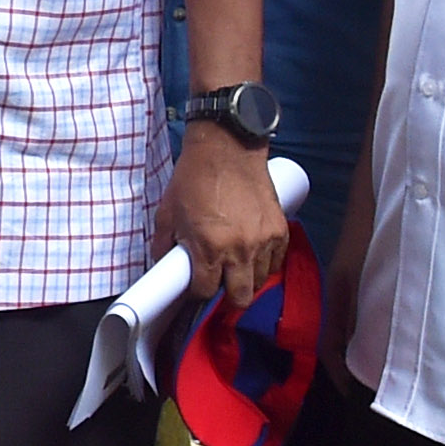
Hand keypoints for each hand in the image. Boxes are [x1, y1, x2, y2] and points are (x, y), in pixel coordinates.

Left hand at [158, 125, 287, 306]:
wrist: (227, 148)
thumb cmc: (193, 178)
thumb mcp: (167, 213)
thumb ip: (164, 245)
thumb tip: (164, 268)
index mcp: (209, 247)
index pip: (206, 291)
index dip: (198, 292)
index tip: (196, 285)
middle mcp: (240, 249)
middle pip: (241, 297)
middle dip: (228, 297)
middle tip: (220, 284)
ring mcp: (264, 240)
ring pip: (261, 281)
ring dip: (247, 279)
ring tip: (235, 266)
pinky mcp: (280, 229)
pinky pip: (277, 261)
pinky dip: (265, 263)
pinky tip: (252, 254)